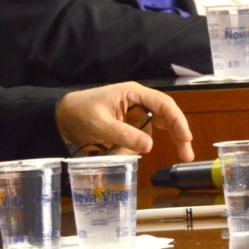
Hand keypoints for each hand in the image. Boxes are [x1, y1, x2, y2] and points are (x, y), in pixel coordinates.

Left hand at [55, 82, 193, 162]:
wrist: (62, 116)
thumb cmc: (80, 113)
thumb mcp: (101, 125)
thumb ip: (125, 134)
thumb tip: (149, 146)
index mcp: (133, 93)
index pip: (164, 104)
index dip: (178, 120)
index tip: (186, 138)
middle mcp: (137, 102)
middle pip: (166, 116)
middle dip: (176, 135)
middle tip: (185, 155)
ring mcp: (133, 114)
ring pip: (154, 129)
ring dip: (144, 144)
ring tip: (120, 152)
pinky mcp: (128, 125)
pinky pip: (140, 137)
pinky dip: (135, 147)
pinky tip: (120, 151)